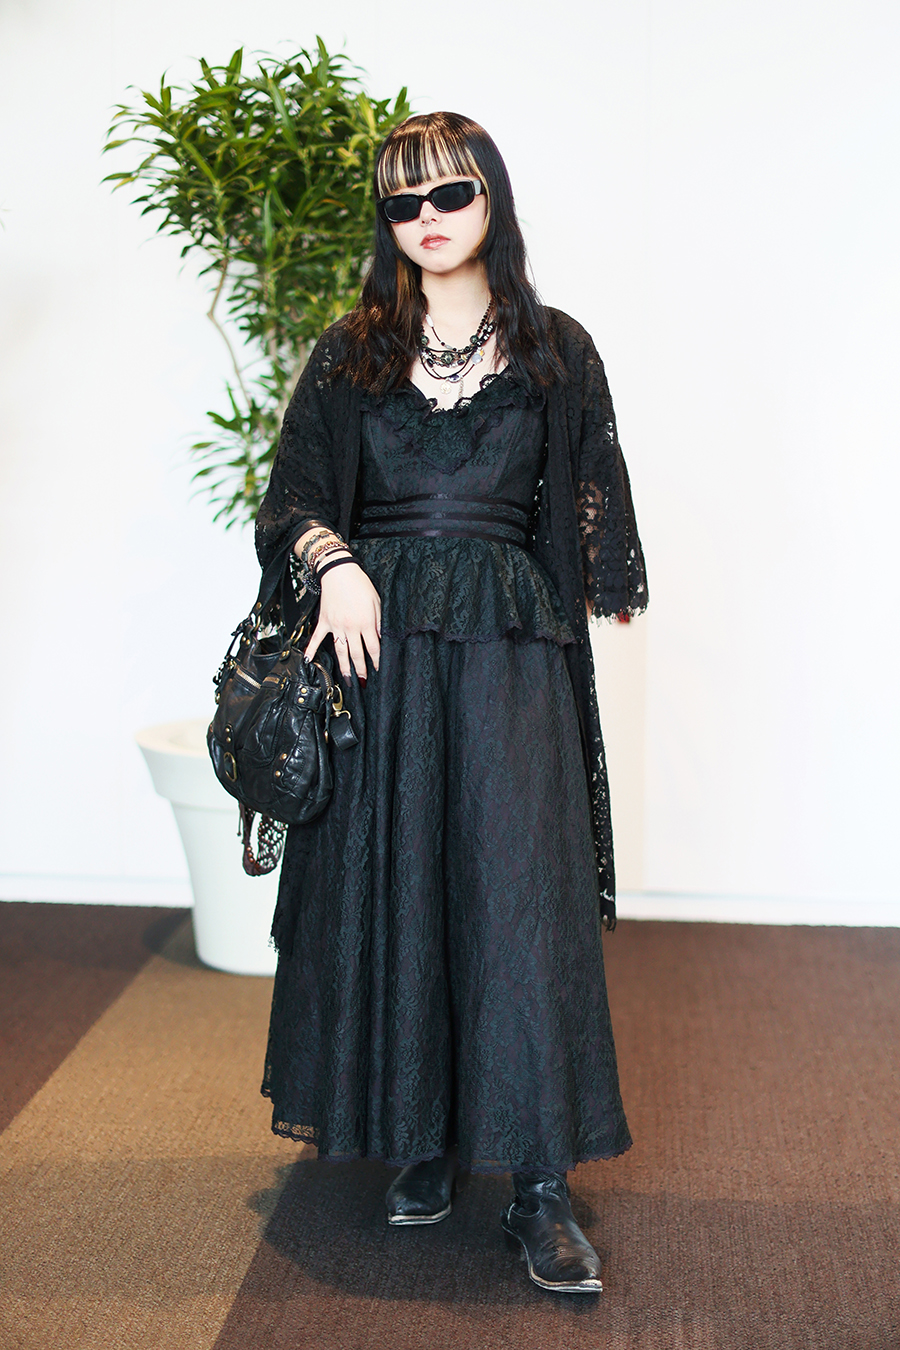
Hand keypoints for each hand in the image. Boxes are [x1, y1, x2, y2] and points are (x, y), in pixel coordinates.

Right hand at [304, 558, 381, 682]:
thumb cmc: (360, 585)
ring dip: (344, 667)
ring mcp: (335, 625)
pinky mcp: (324, 621)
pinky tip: (308, 661)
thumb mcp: (376, 602)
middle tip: (363, 681)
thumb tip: (381, 639)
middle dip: (361, 669)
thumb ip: (378, 622)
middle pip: (356, 653)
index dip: (376, 660)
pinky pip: (317, 638)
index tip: (378, 668)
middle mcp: (350, 627)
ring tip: (348, 680)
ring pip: (340, 651)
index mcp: (365, 623)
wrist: (339, 572)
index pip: (373, 647)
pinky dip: (311, 649)